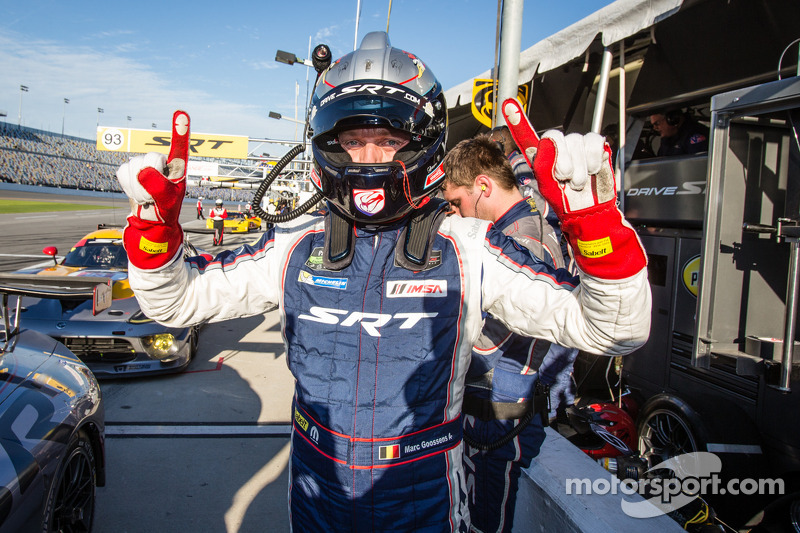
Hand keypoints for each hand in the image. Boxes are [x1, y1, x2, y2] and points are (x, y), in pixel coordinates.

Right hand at [117, 111, 190, 269]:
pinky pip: (122, 172)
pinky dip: (127, 185)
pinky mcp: (130, 170)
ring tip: (147, 197)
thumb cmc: (165, 213)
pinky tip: (136, 192)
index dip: (180, 130)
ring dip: (137, 186)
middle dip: (149, 180)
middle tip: (155, 196)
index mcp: (178, 168)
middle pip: (149, 158)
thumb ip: (159, 187)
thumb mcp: (168, 203)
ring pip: (133, 165)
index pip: (179, 147)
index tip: (181, 113)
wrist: (150, 224)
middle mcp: (162, 162)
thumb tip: (143, 171)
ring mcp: (145, 165)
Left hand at [501, 99, 613, 215]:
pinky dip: (593, 159)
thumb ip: (544, 166)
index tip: (508, 104)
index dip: (518, 119)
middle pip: (556, 138)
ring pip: (575, 141)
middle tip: (564, 178)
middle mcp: (557, 146)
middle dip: (561, 162)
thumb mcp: (547, 186)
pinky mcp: (594, 145)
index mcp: (541, 155)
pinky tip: (592, 169)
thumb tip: (548, 144)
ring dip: (579, 167)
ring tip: (577, 181)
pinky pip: (593, 141)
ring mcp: (575, 144)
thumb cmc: (564, 200)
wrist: (586, 211)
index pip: (527, 135)